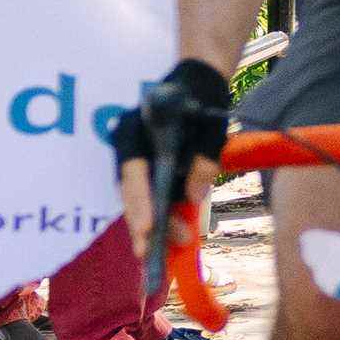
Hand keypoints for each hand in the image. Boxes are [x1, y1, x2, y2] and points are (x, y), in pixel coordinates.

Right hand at [107, 58, 236, 285]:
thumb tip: (193, 197)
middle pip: (129, 192)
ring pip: (137, 200)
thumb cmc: (203, 102)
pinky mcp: (146, 172)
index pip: (132, 169)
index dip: (138, 200)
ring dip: (152, 226)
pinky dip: (160, 217)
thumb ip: (204, 158)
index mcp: (136, 128)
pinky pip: (149, 197)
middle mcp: (128, 146)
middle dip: (140, 224)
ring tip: (167, 252)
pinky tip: (174, 237)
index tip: (148, 227)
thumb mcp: (211, 127)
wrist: (198, 84)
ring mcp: (135, 161)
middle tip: (150, 254)